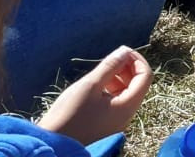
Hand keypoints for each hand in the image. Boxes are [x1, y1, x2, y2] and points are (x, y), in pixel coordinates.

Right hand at [37, 46, 151, 145]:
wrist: (50, 144)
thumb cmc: (69, 115)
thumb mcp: (89, 85)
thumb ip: (110, 66)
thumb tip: (125, 50)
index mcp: (127, 107)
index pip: (145, 76)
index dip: (136, 60)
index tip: (122, 51)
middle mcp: (126, 116)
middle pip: (138, 85)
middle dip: (127, 68)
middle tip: (111, 59)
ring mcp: (116, 122)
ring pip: (126, 93)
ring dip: (118, 78)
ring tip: (101, 72)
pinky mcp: (105, 125)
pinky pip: (116, 103)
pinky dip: (111, 90)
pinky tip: (96, 86)